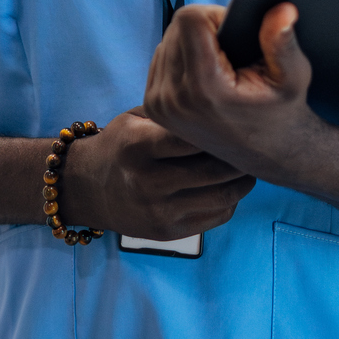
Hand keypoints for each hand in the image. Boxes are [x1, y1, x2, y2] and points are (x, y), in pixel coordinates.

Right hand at [60, 108, 254, 239]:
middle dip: (239, 155)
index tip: (233, 120)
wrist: (88, 189)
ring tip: (247, 164)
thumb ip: (173, 114)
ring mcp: (159, 211)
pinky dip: (232, 199)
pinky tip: (230, 184)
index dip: (219, 128)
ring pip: (223, 196)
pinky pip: (218, 215)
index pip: (192, 137)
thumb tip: (222, 106)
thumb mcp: (135, 119)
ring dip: (243, 179)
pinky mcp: (169, 232)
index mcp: (136, 147)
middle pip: (214, 169)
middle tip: (250, 142)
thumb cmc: (121, 145)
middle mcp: (146, 182)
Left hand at [143, 1, 318, 182]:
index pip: (189, 19)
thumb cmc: (282, 111)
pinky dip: (182, 57)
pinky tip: (204, 72)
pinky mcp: (153, 107)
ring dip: (192, 42)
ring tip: (220, 63)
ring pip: (167, 41)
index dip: (214, 15)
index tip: (234, 31)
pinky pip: (161, 58)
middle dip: (204, 28)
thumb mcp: (293, 77)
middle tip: (231, 50)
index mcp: (204, 87)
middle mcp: (174, 97)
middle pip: (176, 27)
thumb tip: (282, 8)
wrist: (267, 154)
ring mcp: (159, 104)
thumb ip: (282, 42)